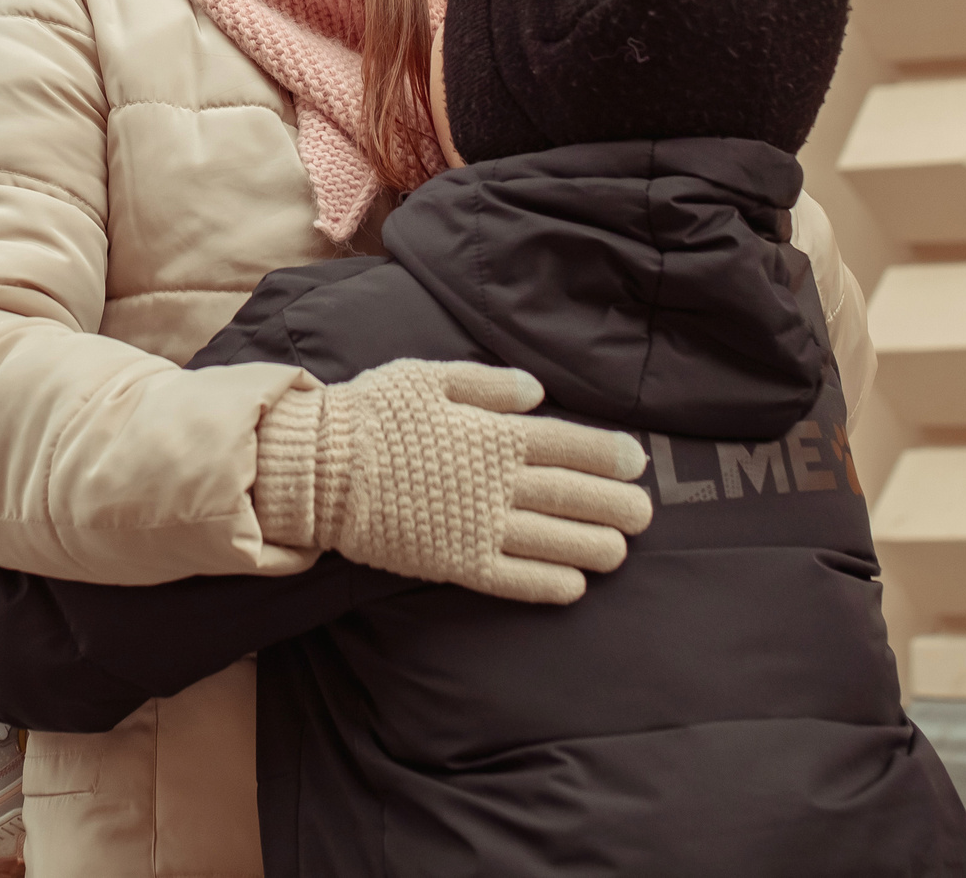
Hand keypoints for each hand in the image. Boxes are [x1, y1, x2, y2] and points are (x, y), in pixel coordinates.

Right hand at [251, 359, 652, 605]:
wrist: (320, 470)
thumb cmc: (372, 415)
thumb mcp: (429, 378)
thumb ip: (488, 385)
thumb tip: (538, 393)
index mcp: (494, 434)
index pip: (568, 444)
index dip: (608, 455)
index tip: (638, 462)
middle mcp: (496, 482)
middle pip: (571, 495)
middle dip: (615, 505)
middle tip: (646, 513)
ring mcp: (478, 526)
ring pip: (553, 540)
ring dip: (593, 546)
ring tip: (621, 552)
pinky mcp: (456, 564)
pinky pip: (513, 578)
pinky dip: (548, 583)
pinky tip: (575, 588)